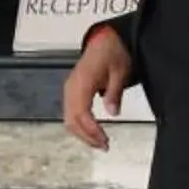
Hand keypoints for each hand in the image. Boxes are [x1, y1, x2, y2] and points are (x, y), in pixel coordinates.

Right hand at [62, 26, 130, 150]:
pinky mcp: (71, 93)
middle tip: (104, 146)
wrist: (105, 42)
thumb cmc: (112, 54)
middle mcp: (71, 88)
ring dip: (82, 134)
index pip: (81, 112)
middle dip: (87, 136)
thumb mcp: (120, 72)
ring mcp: (69, 90)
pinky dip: (79, 126)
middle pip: (72, 120)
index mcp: (82, 82)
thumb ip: (115, 93)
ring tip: (99, 143)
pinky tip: (91, 132)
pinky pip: (70, 114)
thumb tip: (113, 112)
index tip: (104, 139)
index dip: (91, 129)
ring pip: (68, 119)